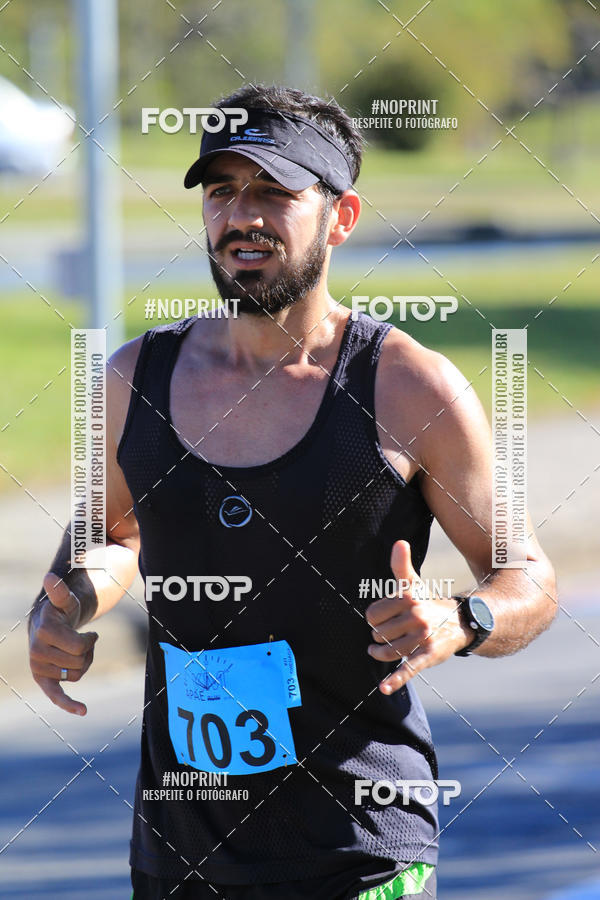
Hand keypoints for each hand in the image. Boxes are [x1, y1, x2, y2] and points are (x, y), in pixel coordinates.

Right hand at [28, 572, 98, 715]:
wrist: (47, 625)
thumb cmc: (60, 611)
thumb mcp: (65, 600)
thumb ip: (60, 591)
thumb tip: (50, 578)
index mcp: (45, 631)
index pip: (80, 647)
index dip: (90, 641)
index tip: (90, 634)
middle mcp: (37, 651)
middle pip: (80, 662)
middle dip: (88, 652)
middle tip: (84, 641)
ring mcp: (39, 667)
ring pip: (76, 675)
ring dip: (84, 664)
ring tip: (78, 652)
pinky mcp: (43, 680)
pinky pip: (55, 696)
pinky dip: (69, 704)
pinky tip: (83, 710)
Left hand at [366, 541, 470, 693]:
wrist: (461, 622)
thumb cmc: (428, 602)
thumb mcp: (415, 584)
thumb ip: (401, 565)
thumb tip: (399, 542)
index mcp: (409, 598)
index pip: (372, 614)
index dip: (375, 618)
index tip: (384, 618)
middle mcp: (416, 616)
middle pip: (378, 633)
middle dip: (379, 635)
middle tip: (390, 633)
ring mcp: (423, 636)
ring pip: (388, 651)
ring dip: (380, 653)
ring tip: (378, 651)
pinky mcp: (429, 655)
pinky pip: (409, 668)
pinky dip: (396, 679)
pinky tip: (384, 688)